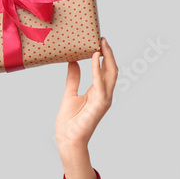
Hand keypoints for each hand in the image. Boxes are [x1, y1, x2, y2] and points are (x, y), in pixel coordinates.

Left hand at [55, 38, 117, 178]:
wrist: (68, 140)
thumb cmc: (69, 122)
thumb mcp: (69, 94)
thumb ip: (73, 78)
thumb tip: (73, 62)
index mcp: (98, 91)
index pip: (105, 70)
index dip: (105, 55)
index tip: (100, 41)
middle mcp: (105, 94)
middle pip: (112, 69)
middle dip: (109, 53)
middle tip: (102, 38)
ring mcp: (105, 98)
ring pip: (111, 73)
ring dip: (108, 57)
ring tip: (102, 43)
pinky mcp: (101, 103)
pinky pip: (100, 82)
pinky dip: (98, 68)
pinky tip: (95, 57)